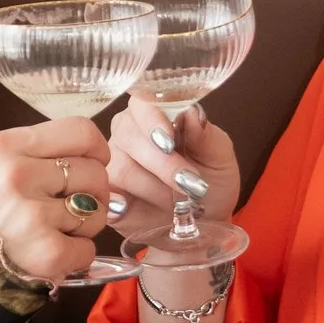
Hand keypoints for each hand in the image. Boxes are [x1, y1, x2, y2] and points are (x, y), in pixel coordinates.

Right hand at [0, 119, 115, 285]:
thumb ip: (40, 152)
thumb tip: (97, 158)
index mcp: (6, 145)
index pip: (81, 131)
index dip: (97, 150)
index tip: (92, 164)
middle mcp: (17, 174)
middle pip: (95, 172)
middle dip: (91, 193)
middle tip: (68, 207)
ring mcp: (31, 215)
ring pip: (96, 211)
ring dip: (85, 225)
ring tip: (57, 230)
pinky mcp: (45, 252)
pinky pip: (88, 248)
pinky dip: (78, 255)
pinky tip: (55, 253)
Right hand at [106, 96, 240, 229]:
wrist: (204, 220)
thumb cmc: (210, 181)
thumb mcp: (219, 158)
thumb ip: (206, 136)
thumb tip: (192, 114)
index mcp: (154, 115)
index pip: (142, 102)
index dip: (153, 120)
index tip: (170, 142)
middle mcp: (127, 134)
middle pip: (129, 136)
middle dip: (161, 163)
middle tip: (189, 184)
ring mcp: (113, 164)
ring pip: (120, 169)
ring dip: (154, 189)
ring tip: (179, 204)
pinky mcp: (107, 195)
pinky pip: (104, 195)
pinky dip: (118, 204)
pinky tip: (131, 209)